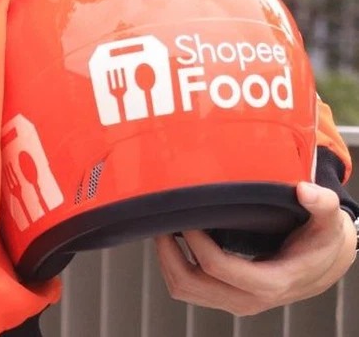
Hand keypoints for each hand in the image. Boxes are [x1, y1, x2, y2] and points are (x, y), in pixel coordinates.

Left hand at [154, 182, 356, 315]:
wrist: (322, 267)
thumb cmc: (320, 242)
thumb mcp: (328, 222)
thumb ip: (321, 204)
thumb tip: (303, 190)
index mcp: (271, 282)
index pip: (219, 267)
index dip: (197, 242)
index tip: (188, 217)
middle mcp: (249, 300)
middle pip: (192, 283)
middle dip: (170, 252)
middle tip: (164, 222)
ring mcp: (234, 303)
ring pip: (184, 290)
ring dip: (167, 261)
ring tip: (164, 231)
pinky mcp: (225, 300)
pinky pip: (188, 290)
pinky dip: (173, 268)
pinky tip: (174, 243)